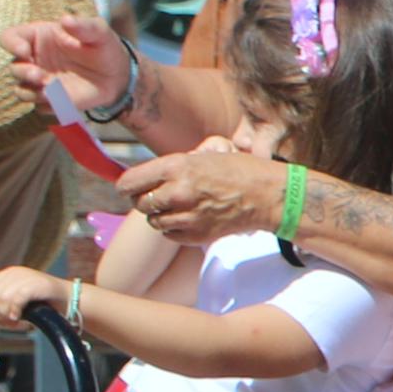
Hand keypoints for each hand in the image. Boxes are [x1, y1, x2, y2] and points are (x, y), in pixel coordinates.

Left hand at [0, 263, 67, 326]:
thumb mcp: (18, 294)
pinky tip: (20, 320)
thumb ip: (0, 289)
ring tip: (17, 323)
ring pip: (2, 299)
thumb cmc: (42, 300)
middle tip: (9, 323)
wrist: (67, 299)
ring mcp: (26, 278)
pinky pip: (16, 300)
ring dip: (7, 316)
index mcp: (9, 273)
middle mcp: (15, 273)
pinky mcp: (35, 285)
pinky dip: (16, 312)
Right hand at [2, 14, 132, 109]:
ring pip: (21, 91)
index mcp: (38, 38)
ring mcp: (40, 82)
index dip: (11, 44)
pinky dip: (48, 105)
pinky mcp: (49, 101)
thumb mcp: (98, 32)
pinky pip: (39, 107)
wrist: (116, 75)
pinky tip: (64, 101)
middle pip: (13, 68)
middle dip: (23, 73)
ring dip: (31, 93)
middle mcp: (34, 60)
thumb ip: (84, 26)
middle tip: (41, 76)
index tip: (24, 50)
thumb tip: (65, 19)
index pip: (10, 37)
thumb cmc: (103, 46)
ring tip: (51, 91)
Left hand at [121, 146, 293, 246]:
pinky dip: (173, 228)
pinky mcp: (196, 235)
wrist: (266, 194)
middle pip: (139, 204)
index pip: (129, 182)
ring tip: (176, 207)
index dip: (126, 186)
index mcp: (177, 166)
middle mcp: (178, 191)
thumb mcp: (202, 156)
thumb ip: (172, 167)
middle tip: (157, 196)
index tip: (128, 188)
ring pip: (153, 221)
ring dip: (159, 215)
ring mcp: (187, 216)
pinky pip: (169, 234)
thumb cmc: (236, 170)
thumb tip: (145, 178)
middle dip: (144, 200)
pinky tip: (188, 217)